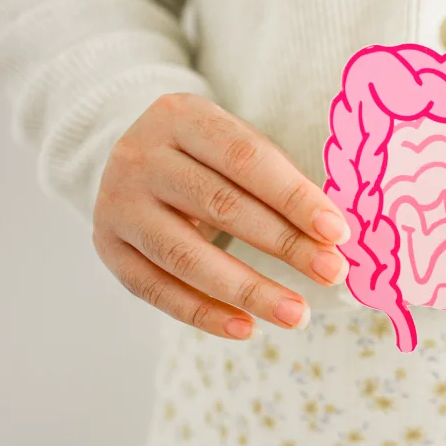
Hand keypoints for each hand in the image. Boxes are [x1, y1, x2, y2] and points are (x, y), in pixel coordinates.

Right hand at [91, 93, 350, 338]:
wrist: (133, 157)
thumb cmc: (207, 156)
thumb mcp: (236, 145)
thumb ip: (279, 182)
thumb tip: (333, 238)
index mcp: (181, 116)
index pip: (246, 159)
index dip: (294, 198)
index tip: (337, 233)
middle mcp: (140, 156)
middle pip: (220, 206)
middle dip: (283, 244)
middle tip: (330, 274)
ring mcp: (117, 203)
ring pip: (186, 256)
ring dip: (248, 291)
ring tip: (296, 314)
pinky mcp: (108, 247)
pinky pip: (157, 290)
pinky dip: (204, 313)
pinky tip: (247, 328)